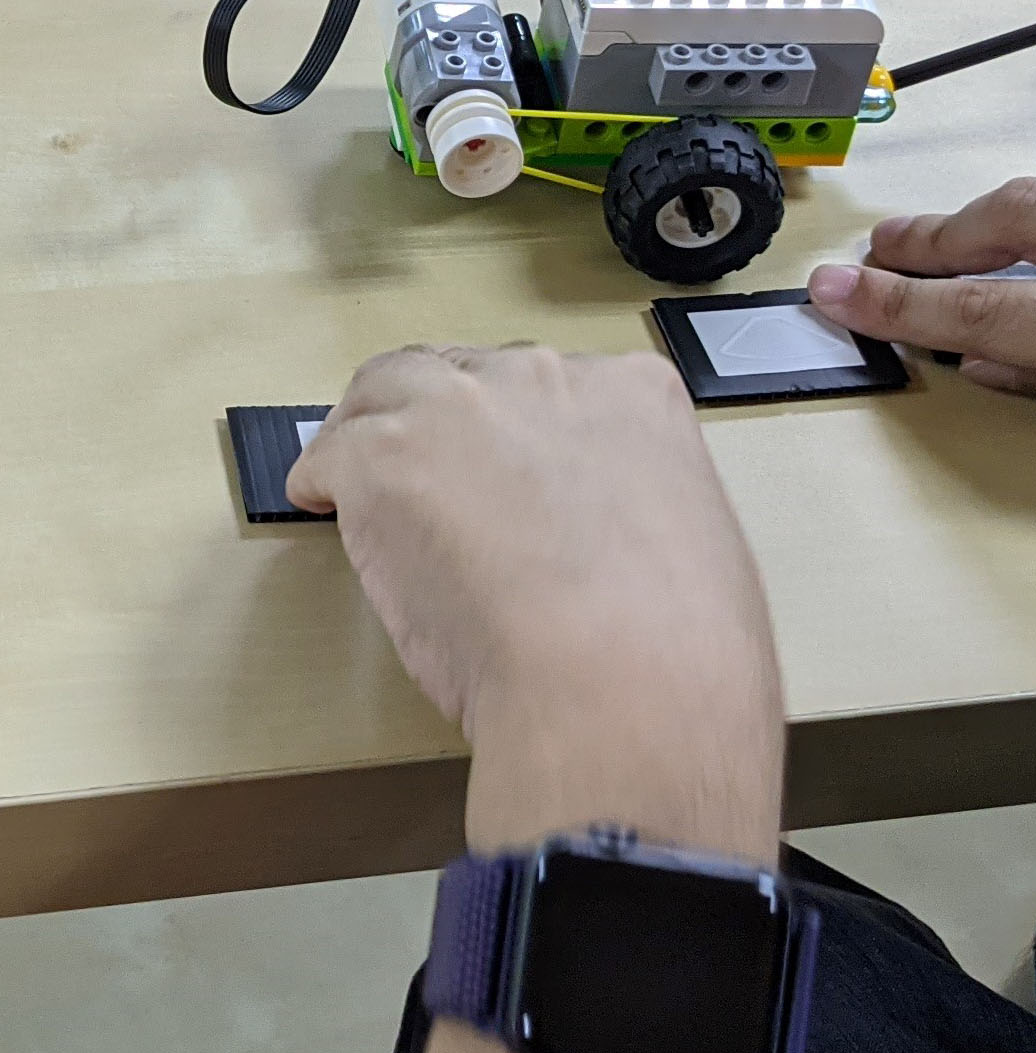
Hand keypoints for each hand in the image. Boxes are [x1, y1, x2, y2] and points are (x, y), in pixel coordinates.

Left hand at [288, 346, 782, 851]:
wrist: (624, 678)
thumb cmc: (678, 643)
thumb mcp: (694, 541)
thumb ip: (637, 513)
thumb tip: (604, 543)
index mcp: (636, 394)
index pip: (559, 385)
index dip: (524, 430)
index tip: (508, 466)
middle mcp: (549, 379)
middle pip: (471, 375)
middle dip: (449, 422)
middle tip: (433, 478)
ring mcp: (461, 409)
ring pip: (391, 391)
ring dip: (377, 434)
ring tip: (362, 483)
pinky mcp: (385, 458)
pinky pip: (330, 454)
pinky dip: (325, 482)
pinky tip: (324, 509)